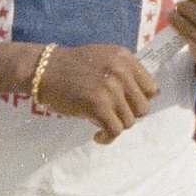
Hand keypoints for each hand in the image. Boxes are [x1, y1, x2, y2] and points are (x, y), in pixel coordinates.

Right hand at [35, 41, 158, 142]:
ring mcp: (110, 89)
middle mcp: (121, 71)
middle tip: (112, 115)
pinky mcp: (98, 105)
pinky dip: (108, 138)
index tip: (127, 105)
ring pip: (129, 121)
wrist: (43, 69)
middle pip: (143, 107)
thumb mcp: (104, 57)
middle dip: (128, 115)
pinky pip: (115, 130)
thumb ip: (124, 71)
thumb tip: (146, 96)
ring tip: (102, 124)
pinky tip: (98, 136)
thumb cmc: (72, 65)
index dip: (140, 100)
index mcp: (125, 58)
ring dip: (116, 126)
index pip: (151, 88)